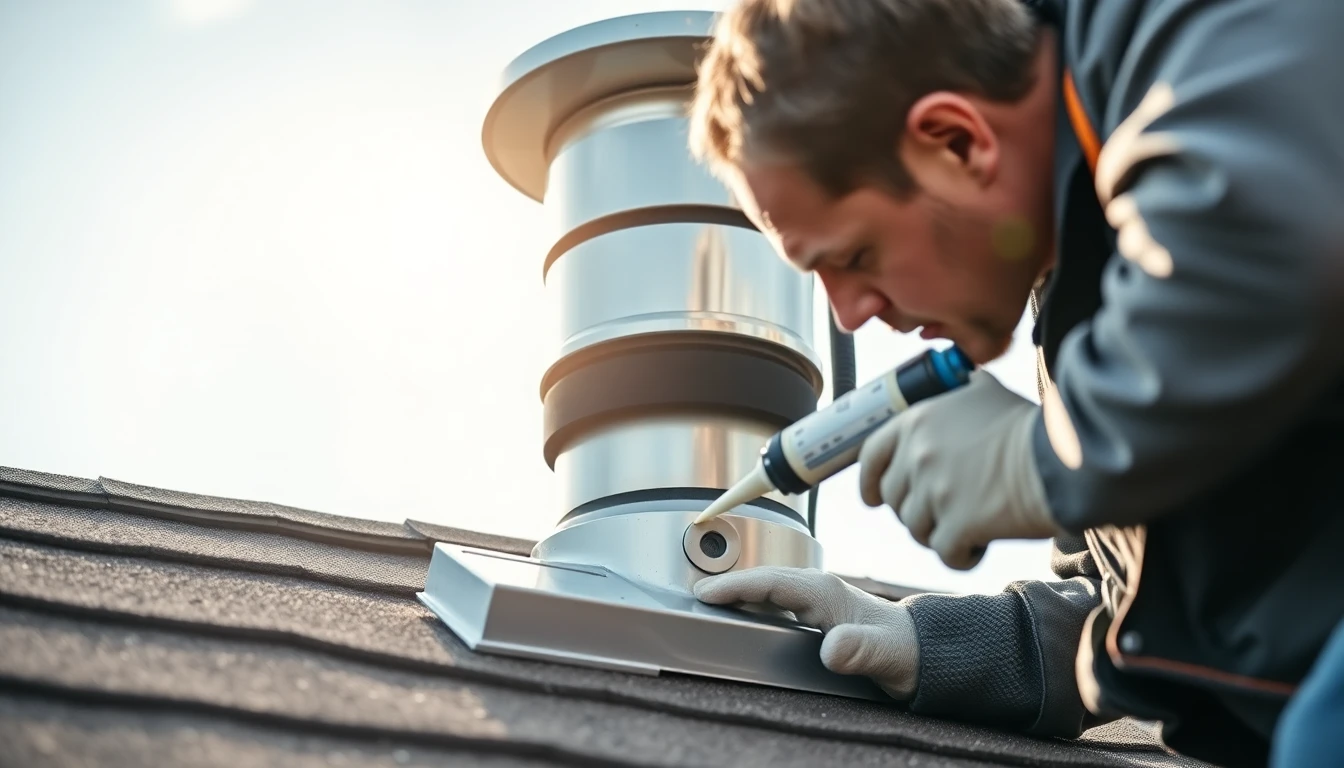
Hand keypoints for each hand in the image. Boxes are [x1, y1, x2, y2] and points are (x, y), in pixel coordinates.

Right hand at [694, 566, 918, 699]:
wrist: (924, 648)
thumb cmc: (906, 651)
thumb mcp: (886, 655)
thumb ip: (859, 650)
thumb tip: (832, 649)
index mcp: (827, 593)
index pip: (772, 582)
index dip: (737, 586)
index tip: (706, 592)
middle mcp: (818, 588)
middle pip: (763, 579)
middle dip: (728, 582)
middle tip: (693, 592)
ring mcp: (816, 596)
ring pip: (767, 585)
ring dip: (738, 589)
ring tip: (706, 598)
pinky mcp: (815, 607)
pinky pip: (775, 597)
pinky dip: (753, 599)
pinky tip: (739, 610)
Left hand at [858, 369, 1062, 569]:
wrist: (1062, 457)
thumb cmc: (1029, 425)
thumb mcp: (985, 392)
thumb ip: (958, 393)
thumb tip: (959, 381)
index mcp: (917, 422)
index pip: (871, 456)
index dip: (869, 481)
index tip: (873, 498)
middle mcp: (919, 455)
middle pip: (895, 499)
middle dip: (917, 510)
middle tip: (947, 510)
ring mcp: (935, 491)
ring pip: (917, 529)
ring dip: (941, 532)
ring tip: (971, 523)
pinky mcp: (957, 524)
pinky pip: (945, 552)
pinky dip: (962, 554)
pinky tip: (981, 544)